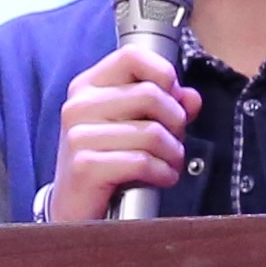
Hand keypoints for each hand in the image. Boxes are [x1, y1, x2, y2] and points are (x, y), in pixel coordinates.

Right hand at [46, 37, 191, 219]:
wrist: (74, 210)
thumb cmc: (106, 163)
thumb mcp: (133, 127)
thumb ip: (164, 107)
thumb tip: (191, 97)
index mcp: (88, 86)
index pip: (132, 56)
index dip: (163, 73)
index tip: (172, 98)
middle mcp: (79, 105)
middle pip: (150, 94)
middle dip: (176, 121)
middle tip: (174, 141)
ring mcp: (78, 135)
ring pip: (151, 132)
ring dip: (172, 153)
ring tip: (169, 163)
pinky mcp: (85, 166)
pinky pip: (142, 161)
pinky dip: (163, 173)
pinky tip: (161, 178)